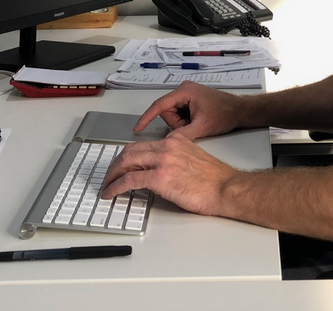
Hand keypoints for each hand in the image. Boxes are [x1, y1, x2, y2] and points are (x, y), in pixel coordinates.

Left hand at [100, 132, 236, 215]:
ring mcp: (163, 160)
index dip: (128, 157)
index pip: (143, 145)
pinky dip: (115, 186)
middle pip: (130, 150)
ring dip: (112, 175)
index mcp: (175, 140)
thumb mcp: (193, 159)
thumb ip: (175, 158)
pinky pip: (129, 180)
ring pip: (126, 161)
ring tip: (107, 186)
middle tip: (109, 176)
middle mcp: (167, 146)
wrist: (225, 188)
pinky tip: (111, 193)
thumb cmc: (215, 179)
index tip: (122, 166)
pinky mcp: (159, 177)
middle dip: (116, 164)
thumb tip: (159, 170)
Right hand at [133, 81, 246, 140]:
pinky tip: (196, 122)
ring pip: (172, 114)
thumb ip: (182, 135)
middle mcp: (184, 90)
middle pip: (166, 112)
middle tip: (192, 126)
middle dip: (177, 123)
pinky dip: (185, 121)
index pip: (160, 105)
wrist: (239, 111)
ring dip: (181, 123)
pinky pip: (179, 114)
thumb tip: (166, 143)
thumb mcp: (202, 127)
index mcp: (185, 92)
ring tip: (196, 124)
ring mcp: (186, 95)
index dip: (147, 117)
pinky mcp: (189, 100)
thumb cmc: (224, 114)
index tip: (137, 128)